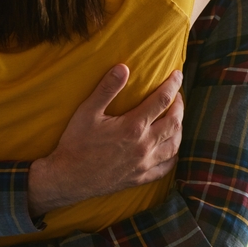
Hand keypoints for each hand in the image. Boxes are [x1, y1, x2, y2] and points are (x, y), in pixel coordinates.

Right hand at [27, 65, 183, 216]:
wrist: (68, 179)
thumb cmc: (76, 143)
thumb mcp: (87, 112)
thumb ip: (107, 89)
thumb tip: (123, 67)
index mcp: (133, 126)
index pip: (162, 100)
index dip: (172, 85)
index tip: (177, 74)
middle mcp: (144, 145)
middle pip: (174, 122)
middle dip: (179, 105)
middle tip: (177, 95)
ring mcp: (144, 164)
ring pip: (174, 144)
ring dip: (179, 129)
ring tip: (177, 118)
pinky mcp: (140, 178)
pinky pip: (166, 168)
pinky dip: (174, 157)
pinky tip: (172, 149)